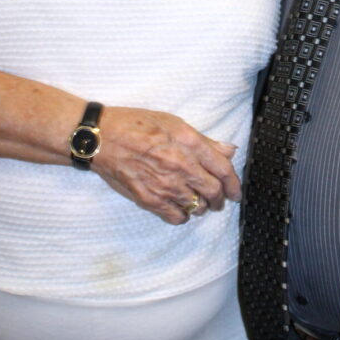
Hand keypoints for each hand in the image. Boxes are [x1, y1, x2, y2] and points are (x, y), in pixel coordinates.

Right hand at [93, 107, 239, 224]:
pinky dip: (183, 215)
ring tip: (198, 202)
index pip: (224, 169)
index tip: (236, 192)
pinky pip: (177, 217)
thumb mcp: (174, 122)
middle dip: (220, 199)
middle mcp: (181, 166)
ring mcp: (166, 185)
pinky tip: (179, 207)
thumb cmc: (136, 125)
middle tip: (219, 200)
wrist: (102, 138)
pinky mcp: (150, 200)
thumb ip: (204, 141)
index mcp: (189, 143)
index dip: (235, 184)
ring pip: (198, 207)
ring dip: (202, 207)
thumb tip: (229, 151)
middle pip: (214, 192)